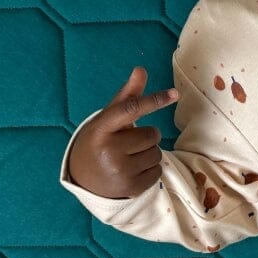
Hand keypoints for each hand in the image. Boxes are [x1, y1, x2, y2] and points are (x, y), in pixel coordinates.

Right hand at [67, 67, 179, 198]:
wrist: (82, 177)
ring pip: (156, 153)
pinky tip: (132, 171)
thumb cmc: (100, 141)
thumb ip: (127, 96)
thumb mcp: (108, 118)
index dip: (154, 100)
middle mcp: (108, 149)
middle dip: (146, 136)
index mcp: (101, 128)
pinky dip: (150, 170)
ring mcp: (119, 171)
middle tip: (128, 143)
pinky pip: (158, 171)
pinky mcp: (130, 188)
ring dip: (149, 153)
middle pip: (152, 134)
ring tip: (129, 158)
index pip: (131, 109)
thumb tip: (141, 69)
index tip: (174, 93)